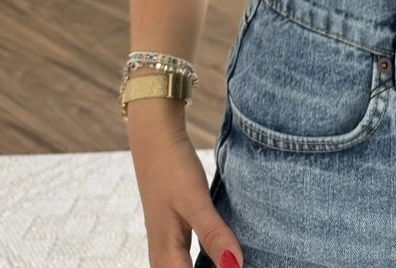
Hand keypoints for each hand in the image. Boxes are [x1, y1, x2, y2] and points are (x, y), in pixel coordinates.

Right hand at [129, 118, 242, 267]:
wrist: (155, 140)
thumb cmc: (173, 168)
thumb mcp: (195, 200)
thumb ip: (214, 235)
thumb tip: (235, 267)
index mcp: (166, 257)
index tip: (237, 266)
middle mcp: (162, 259)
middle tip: (239, 262)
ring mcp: (165, 248)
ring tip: (233, 262)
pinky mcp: (171, 236)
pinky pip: (186, 264)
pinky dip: (205, 264)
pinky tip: (222, 257)